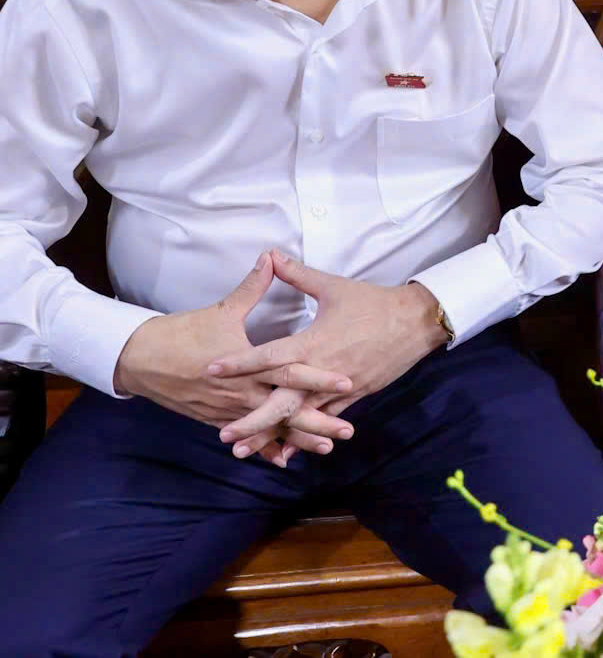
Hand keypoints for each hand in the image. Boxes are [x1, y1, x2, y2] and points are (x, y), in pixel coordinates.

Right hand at [110, 253, 355, 461]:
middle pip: (285, 409)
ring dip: (297, 438)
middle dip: (317, 421)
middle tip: (347, 432)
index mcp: (246, 366)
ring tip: (326, 448)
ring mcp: (228, 410)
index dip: (319, 376)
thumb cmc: (182, 333)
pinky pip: (246, 436)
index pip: (290, 372)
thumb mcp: (222, 309)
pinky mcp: (216, 418)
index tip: (348, 381)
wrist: (140, 360)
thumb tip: (271, 257)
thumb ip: (252, 287)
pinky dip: (265, 447)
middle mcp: (240, 393)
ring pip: (269, 427)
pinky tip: (284, 459)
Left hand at [205, 253, 446, 455]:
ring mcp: (340, 387)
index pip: (269, 355)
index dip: (239, 363)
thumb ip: (298, 275)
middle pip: (282, 401)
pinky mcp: (354, 394)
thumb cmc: (373, 302)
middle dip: (252, 421)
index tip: (212, 370)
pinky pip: (325, 419)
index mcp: (313, 343)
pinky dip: (304, 435)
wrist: (415, 322)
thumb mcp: (333, 286)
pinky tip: (286, 451)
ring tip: (244, 451)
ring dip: (272, 435)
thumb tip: (271, 256)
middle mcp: (322, 370)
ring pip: (301, 417)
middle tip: (224, 436)